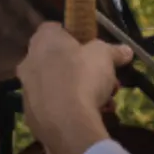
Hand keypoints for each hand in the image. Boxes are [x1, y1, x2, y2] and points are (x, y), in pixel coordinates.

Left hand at [15, 22, 134, 153]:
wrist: (68, 124)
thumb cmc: (83, 77)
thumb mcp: (105, 56)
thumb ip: (114, 50)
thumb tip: (126, 50)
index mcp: (43, 41)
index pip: (55, 29)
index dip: (75, 36)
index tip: (91, 48)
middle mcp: (28, 62)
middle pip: (57, 60)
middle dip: (81, 68)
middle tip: (102, 78)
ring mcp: (27, 91)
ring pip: (56, 86)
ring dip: (78, 90)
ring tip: (102, 101)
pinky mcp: (31, 116)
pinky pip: (54, 107)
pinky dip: (69, 109)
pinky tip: (89, 116)